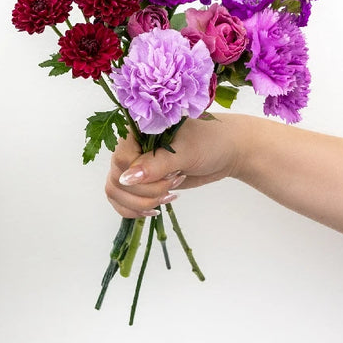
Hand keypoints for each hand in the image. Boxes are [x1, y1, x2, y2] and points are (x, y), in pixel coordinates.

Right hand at [105, 114, 244, 217]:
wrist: (226, 151)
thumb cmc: (210, 142)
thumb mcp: (185, 152)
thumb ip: (155, 165)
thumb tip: (126, 179)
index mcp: (136, 132)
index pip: (121, 161)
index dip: (141, 176)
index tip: (171, 173)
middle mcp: (130, 148)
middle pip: (116, 180)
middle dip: (145, 192)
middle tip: (174, 185)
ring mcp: (133, 167)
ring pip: (116, 193)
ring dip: (140, 203)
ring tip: (168, 197)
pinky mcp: (140, 183)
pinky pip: (122, 201)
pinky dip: (135, 210)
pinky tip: (155, 209)